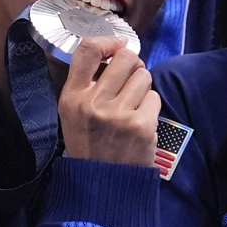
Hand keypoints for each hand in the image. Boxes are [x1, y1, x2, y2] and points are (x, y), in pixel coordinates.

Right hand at [57, 35, 160, 166]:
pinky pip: (154, 98)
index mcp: (72, 97)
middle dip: (133, 65)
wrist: (102, 185)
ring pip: (144, 76)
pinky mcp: (141, 126)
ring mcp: (119, 114)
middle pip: (126, 58)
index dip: (107, 41)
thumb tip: (116, 52)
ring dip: (142, 87)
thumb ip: (87, 84)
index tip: (118, 45)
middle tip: (130, 79)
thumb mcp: (72, 113)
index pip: (87, 50)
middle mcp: (94, 103)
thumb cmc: (89, 144)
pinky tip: (139, 121)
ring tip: (132, 105)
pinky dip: (150, 107)